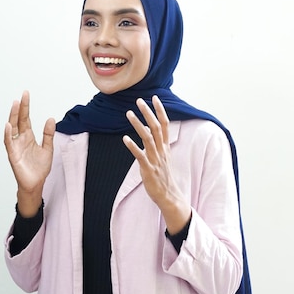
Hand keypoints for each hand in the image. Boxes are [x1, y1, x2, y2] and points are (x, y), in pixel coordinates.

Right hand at [4, 90, 54, 215]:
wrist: (36, 184)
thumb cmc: (39, 168)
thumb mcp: (48, 148)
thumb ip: (48, 134)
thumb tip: (51, 119)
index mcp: (28, 137)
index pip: (26, 118)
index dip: (26, 107)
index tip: (26, 94)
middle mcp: (20, 139)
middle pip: (19, 120)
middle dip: (20, 108)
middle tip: (22, 96)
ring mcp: (15, 146)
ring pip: (12, 129)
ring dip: (13, 117)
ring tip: (15, 105)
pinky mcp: (13, 155)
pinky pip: (9, 143)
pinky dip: (8, 134)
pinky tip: (9, 125)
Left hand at [123, 96, 190, 233]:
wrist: (168, 195)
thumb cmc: (163, 175)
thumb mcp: (162, 156)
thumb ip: (156, 142)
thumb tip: (146, 127)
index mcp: (165, 146)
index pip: (164, 124)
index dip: (160, 110)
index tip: (154, 98)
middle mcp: (161, 150)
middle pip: (156, 127)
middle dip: (148, 112)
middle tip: (139, 100)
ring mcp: (155, 159)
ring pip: (147, 138)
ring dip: (137, 124)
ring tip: (128, 113)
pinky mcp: (148, 169)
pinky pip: (140, 156)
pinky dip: (132, 146)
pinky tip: (124, 138)